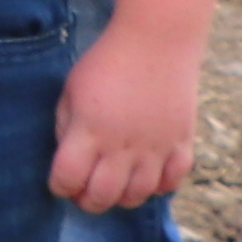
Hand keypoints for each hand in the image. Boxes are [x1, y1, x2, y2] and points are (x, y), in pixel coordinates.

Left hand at [49, 15, 203, 211]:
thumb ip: (66, 127)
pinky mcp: (181, 142)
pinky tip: (147, 173)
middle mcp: (122, 145)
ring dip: (122, 197)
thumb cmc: (107, 62)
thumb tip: (69, 157)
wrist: (156, 40)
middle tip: (86, 191)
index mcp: (89, 130)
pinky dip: (159, 185)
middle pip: (102, 197)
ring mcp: (155, 147)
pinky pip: (172, 181)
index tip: (61, 180)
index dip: (60, 186)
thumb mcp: (71, 90)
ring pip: (138, 195)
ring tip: (115, 183)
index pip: (67, 179)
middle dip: (88, 201)